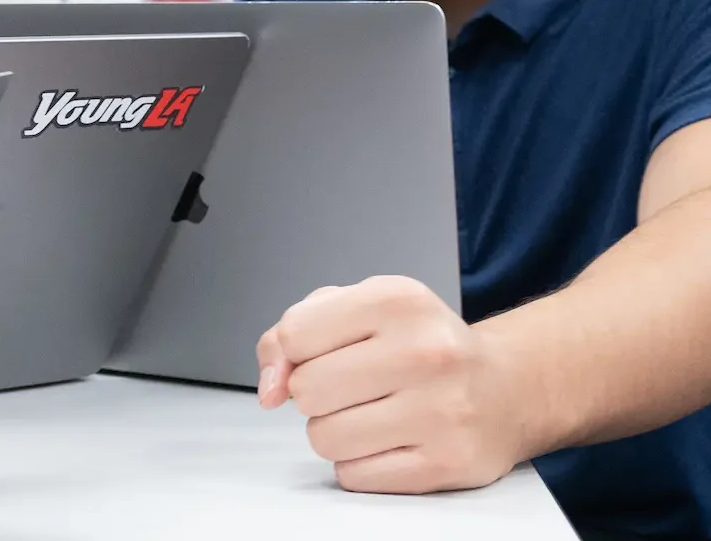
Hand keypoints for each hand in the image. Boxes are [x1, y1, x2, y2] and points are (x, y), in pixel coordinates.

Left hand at [257, 276, 533, 493]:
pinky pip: (353, 475)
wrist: (507, 387)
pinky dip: (359, 463)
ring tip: (372, 414)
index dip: (295, 353)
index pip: (294, 336)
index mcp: (397, 300)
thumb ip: (292, 332)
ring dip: (335, 432)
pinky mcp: (447, 462)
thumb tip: (269, 388)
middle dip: (316, 394)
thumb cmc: (419, 345)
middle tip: (354, 387)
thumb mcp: (358, 309)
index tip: (323, 354)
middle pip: (306, 391)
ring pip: (324, 438)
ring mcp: (441, 410)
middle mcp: (425, 351)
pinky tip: (391, 441)